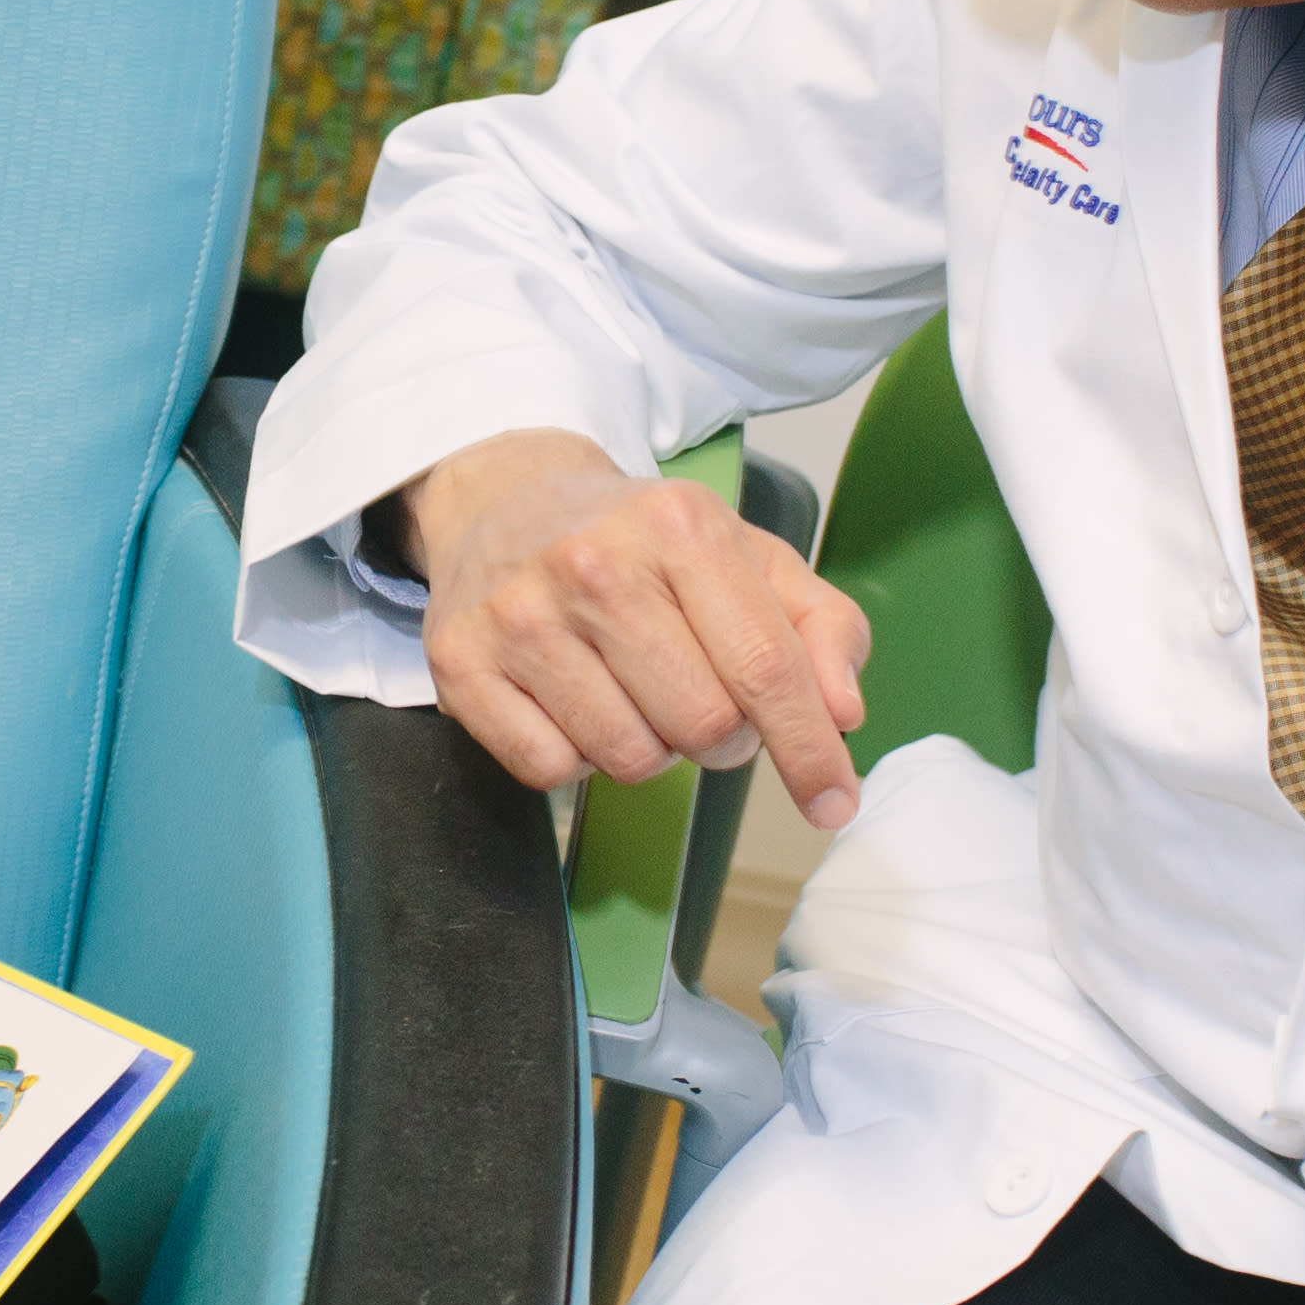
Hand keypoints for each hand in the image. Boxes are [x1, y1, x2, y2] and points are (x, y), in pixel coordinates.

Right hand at [392, 429, 873, 829]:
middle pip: (703, 726)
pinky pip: (551, 770)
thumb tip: (842, 713)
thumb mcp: (750, 557)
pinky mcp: (462, 664)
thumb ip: (820, 627)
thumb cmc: (642, 544)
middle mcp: (595, 566)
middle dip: (722, 737)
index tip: (834, 803)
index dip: (809, 748)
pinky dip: (577, 758)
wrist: (507, 501)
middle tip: (701, 698)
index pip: (765, 667)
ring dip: (650, 747)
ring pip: (630, 759)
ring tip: (633, 690)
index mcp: (681, 528)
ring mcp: (521, 616)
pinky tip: (575, 701)